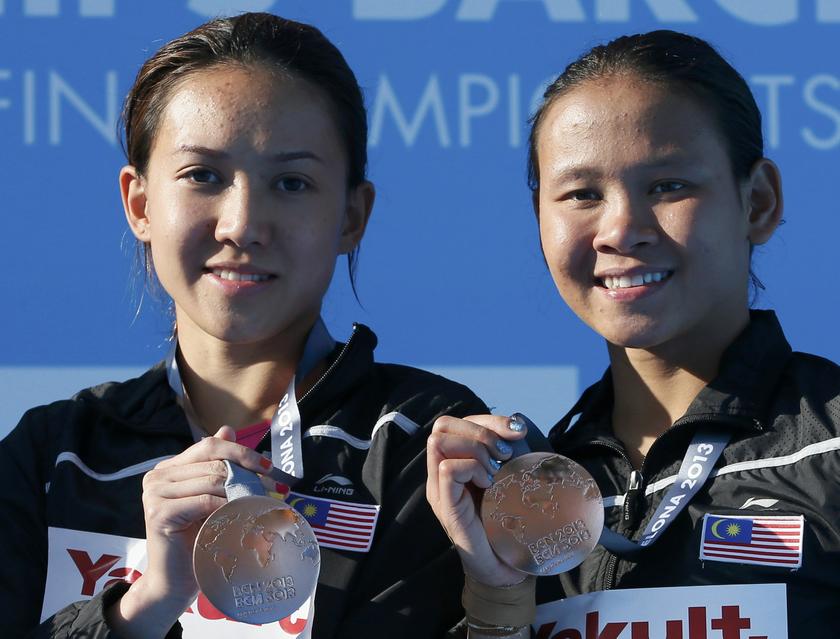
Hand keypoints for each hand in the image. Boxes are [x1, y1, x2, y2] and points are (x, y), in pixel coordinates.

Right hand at [107, 427, 274, 636]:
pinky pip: (204, 501)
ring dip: (241, 491)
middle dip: (248, 473)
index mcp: (170, 467)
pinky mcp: (158, 512)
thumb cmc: (198, 538)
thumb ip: (218, 466)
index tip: (270, 467)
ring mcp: (155, 493)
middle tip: (272, 488)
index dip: (242, 452)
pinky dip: (227, 507)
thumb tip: (229, 429)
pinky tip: (240, 516)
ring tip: (260, 504)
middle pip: (213, 461)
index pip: (210, 445)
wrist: (176, 581)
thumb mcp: (213, 498)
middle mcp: (158, 475)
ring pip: (212, 479)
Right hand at [426, 414, 527, 586]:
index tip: (517, 433)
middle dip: (480, 430)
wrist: (507, 568)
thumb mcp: (511, 477)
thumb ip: (506, 451)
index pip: (457, 422)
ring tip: (495, 472)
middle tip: (503, 455)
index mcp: (457, 463)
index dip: (488, 420)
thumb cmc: (510, 524)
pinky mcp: (445, 506)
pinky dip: (472, 468)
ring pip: (439, 440)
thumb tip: (515, 425)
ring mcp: (440, 489)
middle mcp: (442, 473)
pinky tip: (489, 484)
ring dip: (475, 448)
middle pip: (442, 425)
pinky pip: (447, 468)